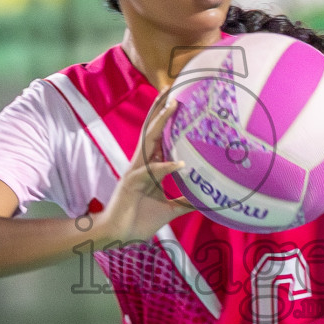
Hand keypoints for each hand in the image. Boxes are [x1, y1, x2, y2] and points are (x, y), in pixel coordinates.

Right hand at [91, 94, 195, 244]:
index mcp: (149, 166)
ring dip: (160, 122)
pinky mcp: (132, 184)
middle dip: (160, 109)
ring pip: (148, 141)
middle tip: (171, 89)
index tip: (177, 101)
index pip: (157, 137)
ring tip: (173, 106)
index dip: (165, 119)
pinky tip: (180, 164)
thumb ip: (184, 202)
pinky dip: (165, 167)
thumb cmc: (139, 220)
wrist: (119, 234)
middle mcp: (141, 163)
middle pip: (150, 130)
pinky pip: (151, 171)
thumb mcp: (169, 209)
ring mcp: (135, 171)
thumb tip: (205, 201)